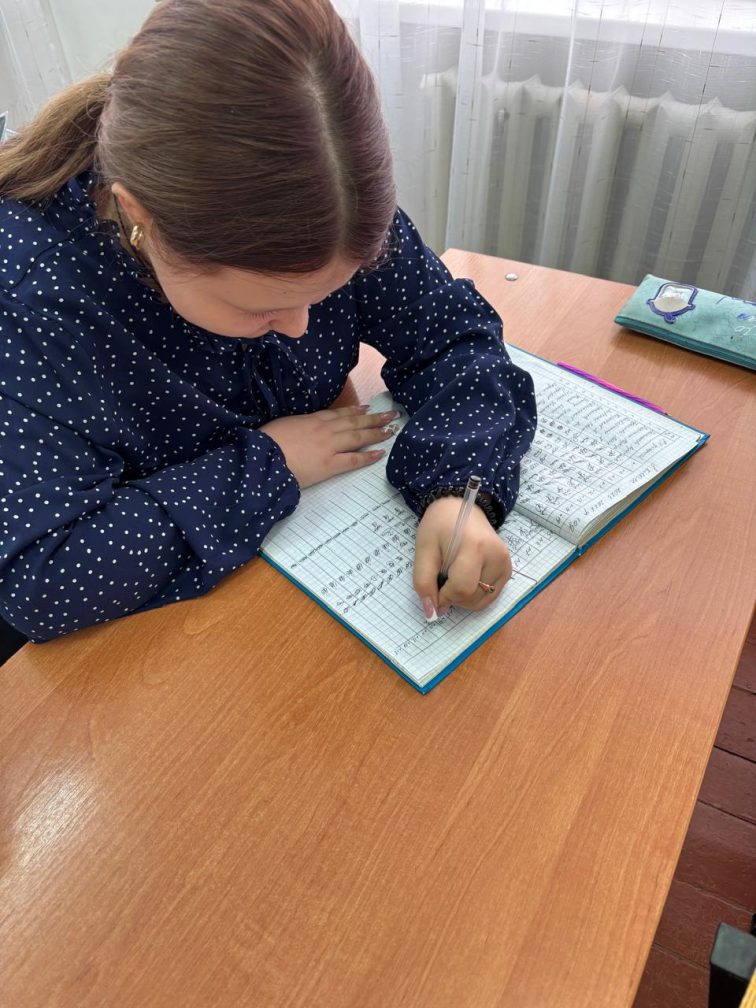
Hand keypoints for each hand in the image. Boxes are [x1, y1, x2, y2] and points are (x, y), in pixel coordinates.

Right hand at [259, 404, 397, 488]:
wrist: (264, 457)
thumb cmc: (267, 441)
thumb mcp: (283, 424)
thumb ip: (298, 425)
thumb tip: (303, 428)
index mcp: (312, 419)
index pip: (338, 413)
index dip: (354, 410)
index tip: (367, 407)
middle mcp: (325, 429)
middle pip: (354, 422)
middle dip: (374, 418)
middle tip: (391, 415)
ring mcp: (330, 446)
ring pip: (358, 437)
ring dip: (376, 432)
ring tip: (390, 429)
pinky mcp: (330, 465)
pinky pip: (354, 460)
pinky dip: (368, 456)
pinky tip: (380, 452)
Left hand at [413, 496, 511, 617]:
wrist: (460, 507)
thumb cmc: (439, 526)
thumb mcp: (424, 550)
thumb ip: (424, 582)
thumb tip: (432, 612)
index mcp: (475, 547)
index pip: (461, 589)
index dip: (443, 596)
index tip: (433, 587)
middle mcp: (497, 557)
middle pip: (472, 598)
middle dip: (452, 596)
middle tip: (443, 574)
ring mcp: (505, 565)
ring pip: (482, 602)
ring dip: (463, 597)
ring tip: (455, 574)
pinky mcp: (507, 571)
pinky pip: (489, 597)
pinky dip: (474, 595)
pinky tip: (466, 576)